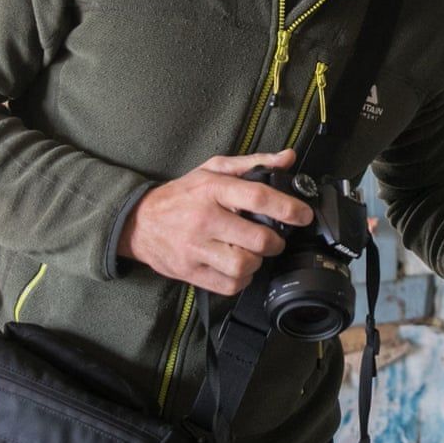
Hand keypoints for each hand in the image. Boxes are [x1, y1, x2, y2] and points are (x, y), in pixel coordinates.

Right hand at [120, 149, 313, 295]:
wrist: (140, 222)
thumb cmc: (182, 195)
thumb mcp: (213, 170)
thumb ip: (253, 163)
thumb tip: (287, 158)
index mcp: (212, 189)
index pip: (259, 197)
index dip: (289, 208)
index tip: (303, 215)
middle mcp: (204, 219)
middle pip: (257, 239)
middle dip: (275, 242)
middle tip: (273, 239)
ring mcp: (195, 248)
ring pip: (244, 265)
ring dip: (256, 262)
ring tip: (251, 253)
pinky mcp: (190, 271)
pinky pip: (228, 284)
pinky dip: (240, 280)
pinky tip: (237, 267)